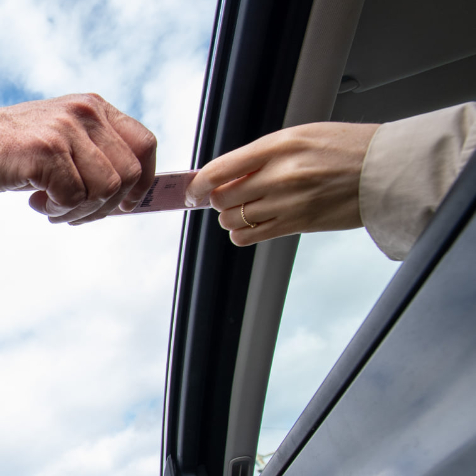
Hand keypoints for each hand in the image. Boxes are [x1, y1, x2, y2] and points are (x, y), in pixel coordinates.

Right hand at [0, 94, 156, 223]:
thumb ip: (95, 157)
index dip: (144, 181)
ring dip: (80, 210)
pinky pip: (74, 196)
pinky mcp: (47, 150)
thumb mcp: (61, 141)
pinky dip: (59, 209)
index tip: (127, 204)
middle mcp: (85, 112)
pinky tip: (38, 202)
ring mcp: (66, 129)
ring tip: (52, 206)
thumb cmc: (12, 151)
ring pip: (105, 189)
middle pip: (129, 174)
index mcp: (94, 107)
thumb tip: (129, 196)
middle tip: (75, 212)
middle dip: (105, 206)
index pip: (144, 144)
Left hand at [184, 122, 379, 245]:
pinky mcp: (298, 224)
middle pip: (222, 198)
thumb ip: (262, 154)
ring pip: (233, 220)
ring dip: (231, 217)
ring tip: (245, 209)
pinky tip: (253, 224)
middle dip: (217, 201)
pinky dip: (243, 233)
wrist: (386, 169)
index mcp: (278, 145)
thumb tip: (225, 174)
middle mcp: (280, 174)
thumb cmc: (347, 148)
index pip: (219, 169)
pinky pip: (251, 236)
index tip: (194, 190)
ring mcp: (289, 201)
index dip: (198, 184)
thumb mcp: (301, 135)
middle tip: (226, 197)